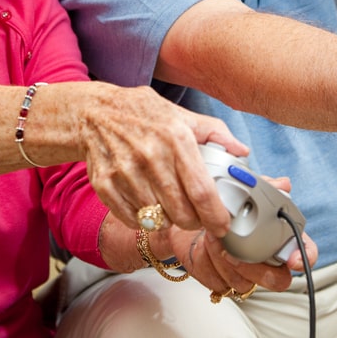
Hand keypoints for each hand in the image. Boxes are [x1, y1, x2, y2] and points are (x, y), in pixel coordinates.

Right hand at [82, 83, 248, 237]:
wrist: (94, 112)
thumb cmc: (144, 115)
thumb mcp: (183, 115)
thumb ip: (216, 133)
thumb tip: (242, 152)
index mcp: (176, 138)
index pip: (201, 191)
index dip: (215, 215)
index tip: (222, 225)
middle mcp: (150, 156)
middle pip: (181, 213)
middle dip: (194, 222)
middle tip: (196, 217)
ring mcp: (125, 172)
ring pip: (158, 219)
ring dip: (168, 219)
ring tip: (169, 205)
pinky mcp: (105, 185)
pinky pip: (133, 220)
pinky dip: (144, 219)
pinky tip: (147, 203)